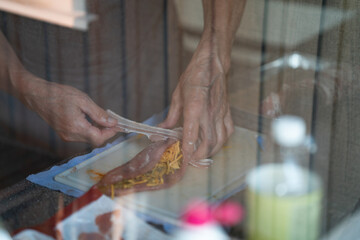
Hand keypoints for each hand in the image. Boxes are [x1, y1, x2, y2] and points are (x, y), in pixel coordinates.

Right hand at [20, 75, 117, 146]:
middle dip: (106, 132)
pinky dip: (90, 129)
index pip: (99, 138)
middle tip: (114, 121)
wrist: (38, 95)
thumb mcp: (83, 100)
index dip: (111, 133)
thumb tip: (112, 123)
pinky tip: (92, 120)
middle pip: (95, 139)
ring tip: (103, 118)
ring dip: (98, 130)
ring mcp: (66, 136)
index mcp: (76, 127)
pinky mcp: (64, 134)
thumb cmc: (59, 94)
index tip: (118, 125)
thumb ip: (98, 114)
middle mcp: (71, 135)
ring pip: (89, 138)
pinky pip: (82, 135)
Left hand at [159, 40, 233, 164]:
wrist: (212, 64)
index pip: (192, 135)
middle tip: (191, 158)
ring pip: (220, 140)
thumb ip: (170, 117)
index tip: (183, 159)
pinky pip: (228, 131)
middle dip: (199, 155)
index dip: (188, 150)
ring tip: (202, 153)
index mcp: (195, 107)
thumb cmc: (194, 77)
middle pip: (208, 142)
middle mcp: (209, 113)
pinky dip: (222, 141)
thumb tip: (161, 131)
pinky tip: (215, 142)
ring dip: (211, 151)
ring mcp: (220, 113)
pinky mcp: (227, 112)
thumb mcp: (177, 95)